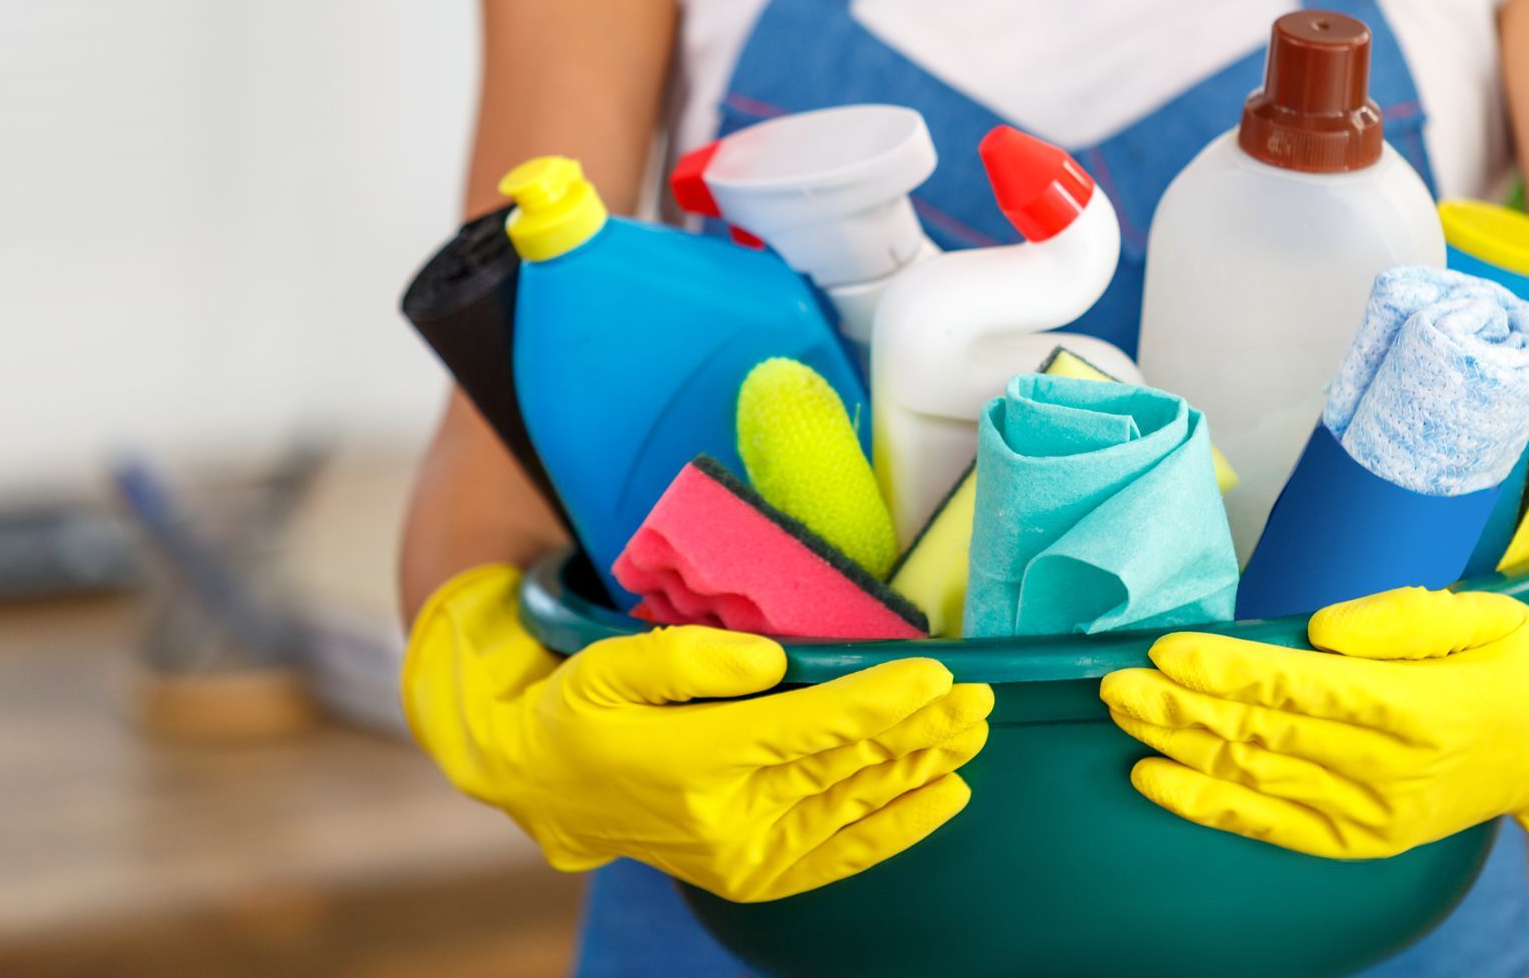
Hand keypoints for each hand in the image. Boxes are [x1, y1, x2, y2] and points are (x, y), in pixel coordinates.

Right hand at [403, 564, 991, 900]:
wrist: (549, 791)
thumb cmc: (581, 711)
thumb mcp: (608, 663)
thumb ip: (686, 653)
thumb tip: (770, 658)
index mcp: (692, 760)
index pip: (807, 728)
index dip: (877, 702)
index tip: (936, 673)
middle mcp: (727, 820)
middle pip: (845, 766)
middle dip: (919, 729)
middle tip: (978, 694)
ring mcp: (746, 856)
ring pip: (855, 806)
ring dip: (922, 767)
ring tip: (974, 729)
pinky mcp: (758, 875)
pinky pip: (843, 852)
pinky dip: (900, 826)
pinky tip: (945, 794)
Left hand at [1099, 555, 1528, 857]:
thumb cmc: (1525, 663)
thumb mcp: (1485, 614)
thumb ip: (1402, 616)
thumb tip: (1319, 624)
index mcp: (1422, 709)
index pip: (1303, 689)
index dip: (1229, 672)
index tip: (1167, 648)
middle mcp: (1394, 772)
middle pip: (1266, 736)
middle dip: (1182, 707)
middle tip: (1114, 679)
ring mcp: (1378, 815)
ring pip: (1259, 779)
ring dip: (1181, 747)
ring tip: (1122, 714)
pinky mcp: (1366, 840)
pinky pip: (1275, 826)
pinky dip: (1212, 806)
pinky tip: (1158, 780)